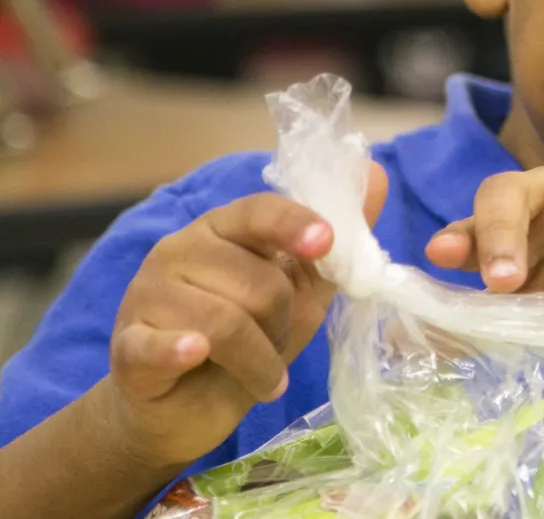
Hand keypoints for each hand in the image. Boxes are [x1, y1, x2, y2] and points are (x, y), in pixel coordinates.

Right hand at [104, 164, 387, 467]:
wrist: (183, 409)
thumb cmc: (248, 342)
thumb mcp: (303, 294)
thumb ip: (339, 244)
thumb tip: (377, 173)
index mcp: (222, 230)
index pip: (258, 211)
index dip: (295, 224)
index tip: (325, 243)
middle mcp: (178, 251)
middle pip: (258, 280)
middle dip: (283, 323)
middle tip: (275, 344)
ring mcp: (146, 296)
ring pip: (226, 322)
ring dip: (259, 361)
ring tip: (259, 373)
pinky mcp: (127, 347)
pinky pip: (158, 345)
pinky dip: (181, 350)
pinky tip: (195, 355)